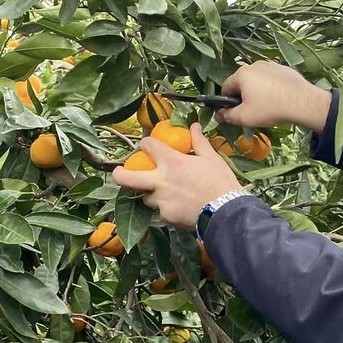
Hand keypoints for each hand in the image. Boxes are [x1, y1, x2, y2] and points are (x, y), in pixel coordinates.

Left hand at [111, 124, 242, 229]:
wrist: (226, 211)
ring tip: (165, 195)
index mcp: (172, 162)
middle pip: (128, 178)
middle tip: (117, 173)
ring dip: (152, 194)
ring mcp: (161, 201)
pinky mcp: (166, 217)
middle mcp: (161, 180)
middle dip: (118, 174)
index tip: (147, 146)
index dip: (145, 144)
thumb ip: (199, 141)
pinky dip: (167, 209)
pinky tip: (180, 209)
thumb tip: (194, 126)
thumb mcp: (211, 158)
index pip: (148, 146)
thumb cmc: (221, 182)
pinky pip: (161, 212)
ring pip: (146, 197)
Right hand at [217, 60, 331, 132]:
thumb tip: (218, 115)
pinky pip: (271, 79)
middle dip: (244, 96)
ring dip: (258, 91)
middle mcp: (255, 64)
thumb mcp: (245, 117)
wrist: (303, 103)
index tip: (235, 112)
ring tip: (268, 106)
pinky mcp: (284, 68)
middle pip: (242, 82)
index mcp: (242, 74)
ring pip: (257, 80)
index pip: (226, 87)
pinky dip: (271, 87)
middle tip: (254, 111)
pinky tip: (279, 99)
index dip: (227, 102)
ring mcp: (271, 64)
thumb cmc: (270, 109)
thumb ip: (227, 116)